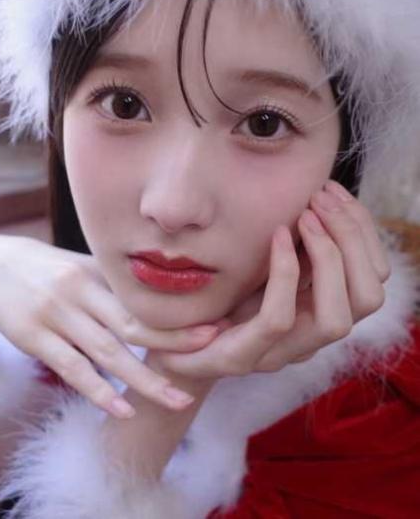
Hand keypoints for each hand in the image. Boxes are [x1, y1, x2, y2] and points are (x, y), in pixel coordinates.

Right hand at [0, 236, 219, 418]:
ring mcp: (57, 316)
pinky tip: (121, 409)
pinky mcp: (34, 338)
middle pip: (134, 323)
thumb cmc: (46, 268)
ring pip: (107, 352)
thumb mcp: (81, 266)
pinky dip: (98, 390)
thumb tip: (159, 296)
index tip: (214, 325)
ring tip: (177, 400)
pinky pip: (71, 369)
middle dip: (175, 342)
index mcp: (97, 275)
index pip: (145, 300)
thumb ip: (115, 284)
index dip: (179, 315)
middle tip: (212, 354)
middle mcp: (81, 294)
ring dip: (144, 379)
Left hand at [150, 180, 390, 377]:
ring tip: (304, 216)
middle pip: (367, 298)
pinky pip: (278, 318)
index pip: (373, 278)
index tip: (333, 190)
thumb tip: (319, 197)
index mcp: (322, 309)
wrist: (175, 343)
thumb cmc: (225, 296)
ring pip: (336, 320)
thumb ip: (298, 243)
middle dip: (353, 239)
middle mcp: (311, 336)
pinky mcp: (240, 358)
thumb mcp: (267, 262)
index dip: (364, 230)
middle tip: (319, 198)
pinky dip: (284, 272)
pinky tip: (277, 235)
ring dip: (328, 257)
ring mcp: (279, 352)